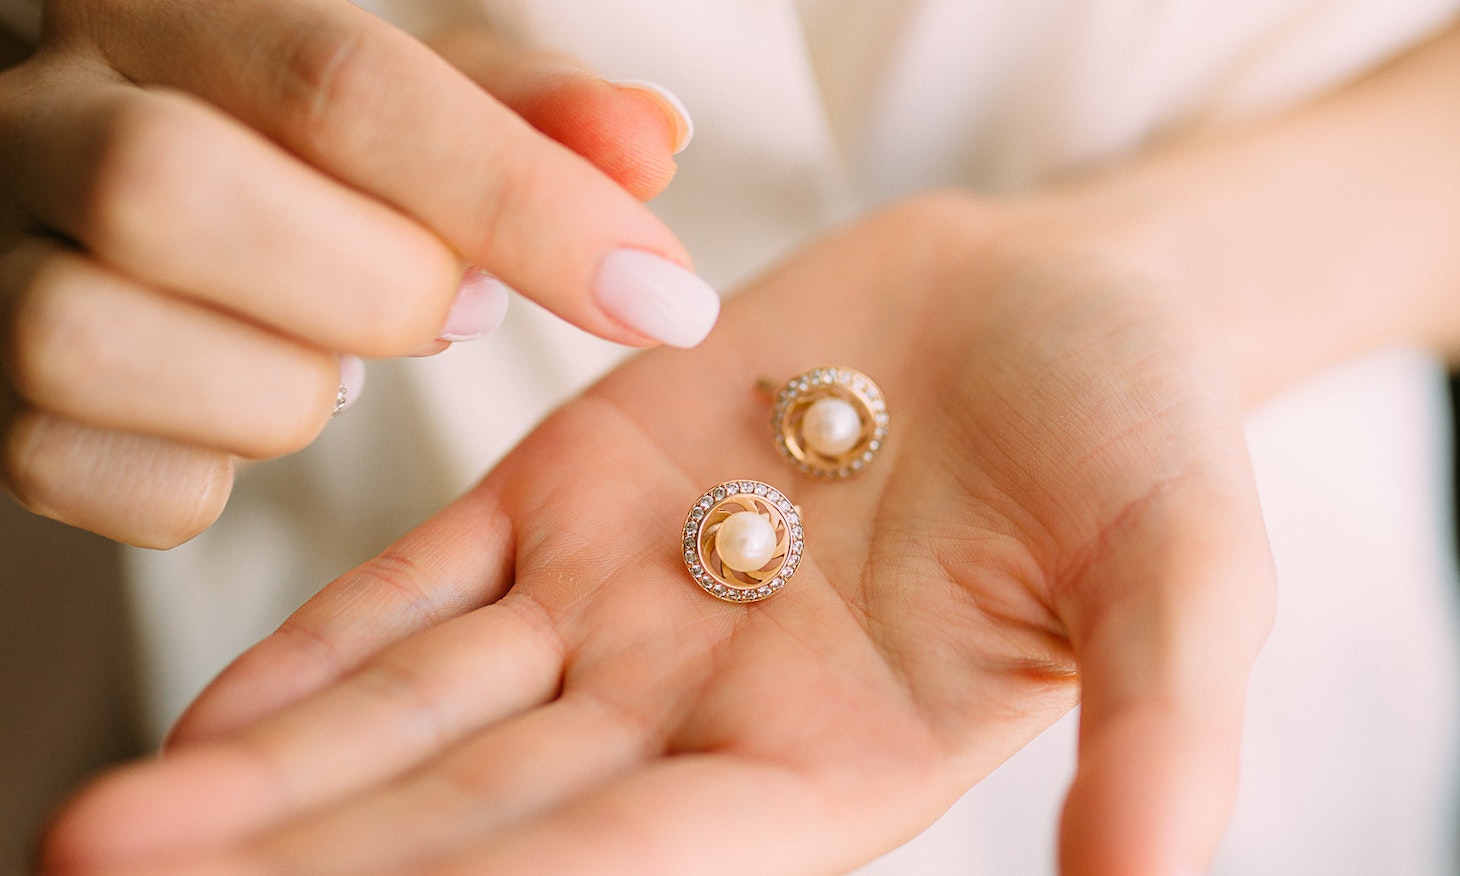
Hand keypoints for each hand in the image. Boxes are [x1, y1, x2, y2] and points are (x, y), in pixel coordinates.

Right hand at [0, 3, 710, 546]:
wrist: (118, 194)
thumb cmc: (295, 149)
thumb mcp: (412, 99)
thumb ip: (526, 115)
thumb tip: (653, 139)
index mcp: (165, 10)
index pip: (342, 85)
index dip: (521, 199)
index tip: (661, 294)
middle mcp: (42, 118)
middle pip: (168, 189)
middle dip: (370, 286)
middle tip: (457, 309)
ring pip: (98, 341)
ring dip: (280, 390)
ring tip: (336, 357)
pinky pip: (93, 478)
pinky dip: (209, 475)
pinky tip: (246, 411)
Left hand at [45, 196, 1274, 874]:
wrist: (1054, 295)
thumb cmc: (1140, 432)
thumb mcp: (1185, 569)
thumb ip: (1160, 724)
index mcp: (833, 771)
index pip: (634, 864)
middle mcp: (701, 716)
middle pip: (482, 816)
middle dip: (314, 867)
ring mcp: (626, 605)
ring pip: (424, 716)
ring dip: (273, 779)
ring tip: (106, 832)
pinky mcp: (576, 495)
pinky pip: (427, 588)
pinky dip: (318, 651)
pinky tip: (207, 715)